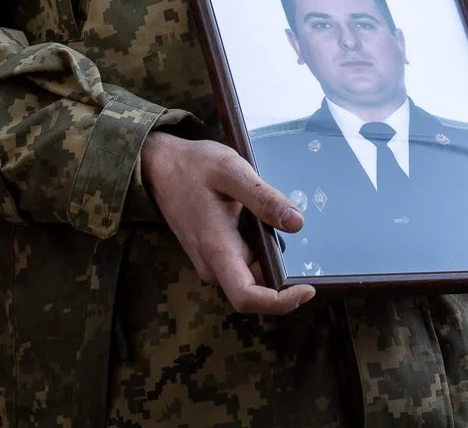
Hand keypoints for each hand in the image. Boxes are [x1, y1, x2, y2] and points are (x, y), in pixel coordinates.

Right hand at [141, 131, 314, 314]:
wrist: (159, 167)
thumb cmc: (193, 166)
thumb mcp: (231, 171)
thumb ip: (264, 198)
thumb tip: (297, 223)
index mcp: (216, 248)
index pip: (246, 296)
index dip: (279, 302)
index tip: (307, 290)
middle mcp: (211, 263)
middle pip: (254, 287)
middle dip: (282, 277)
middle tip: (304, 246)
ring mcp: (210, 260)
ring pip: (250, 275)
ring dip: (272, 261)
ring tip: (283, 225)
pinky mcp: (212, 253)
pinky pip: (243, 263)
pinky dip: (261, 251)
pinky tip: (267, 224)